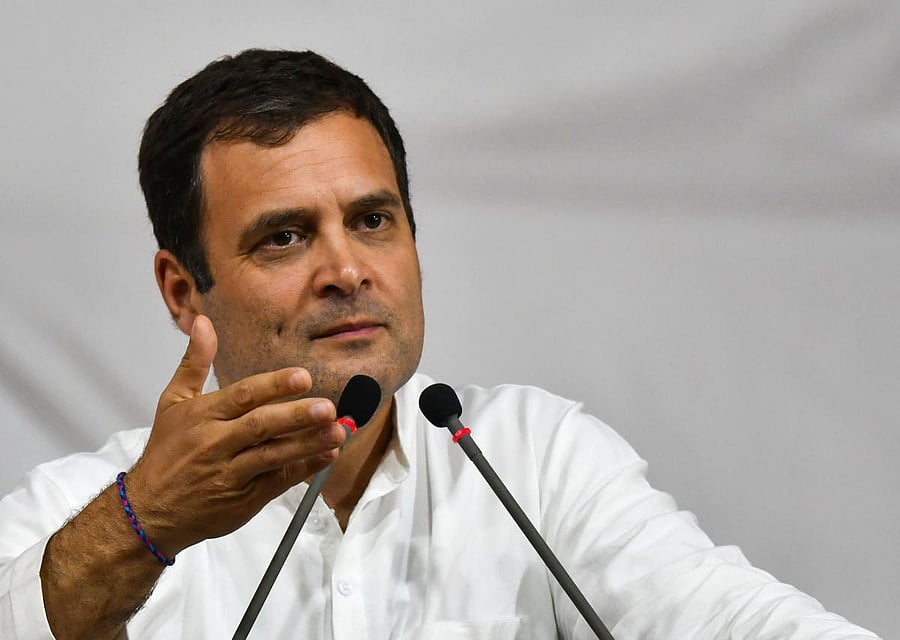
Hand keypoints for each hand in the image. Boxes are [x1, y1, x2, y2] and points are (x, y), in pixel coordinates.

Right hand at [124, 315, 344, 556]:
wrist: (149, 511)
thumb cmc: (166, 453)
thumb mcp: (172, 403)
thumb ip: (194, 362)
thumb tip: (204, 322)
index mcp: (202, 415)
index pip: (243, 396)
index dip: (274, 386)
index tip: (303, 378)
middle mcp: (216, 443)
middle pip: (260, 426)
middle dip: (296, 416)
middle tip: (327, 407)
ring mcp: (230, 473)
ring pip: (273, 455)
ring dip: (308, 443)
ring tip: (337, 431)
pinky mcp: (244, 499)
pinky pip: (278, 481)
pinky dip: (304, 468)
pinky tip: (327, 455)